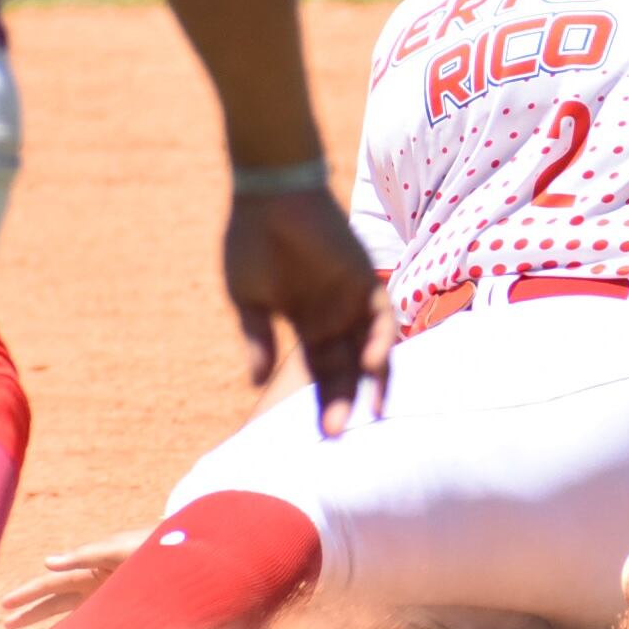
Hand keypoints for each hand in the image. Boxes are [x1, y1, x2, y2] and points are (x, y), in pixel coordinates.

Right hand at [0, 527, 152, 628]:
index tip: (4, 605)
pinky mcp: (121, 612)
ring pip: (70, 616)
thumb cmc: (151, 545)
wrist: (185, 555)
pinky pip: (94, 627)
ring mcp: (106, 599)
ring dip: (50, 628)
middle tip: (5, 626)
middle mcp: (93, 584)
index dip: (27, 594)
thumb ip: (85, 554)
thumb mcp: (118, 547)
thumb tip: (47, 562)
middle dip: (30, 612)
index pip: (50, 582)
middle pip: (54, 601)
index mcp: (88, 566)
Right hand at [223, 188, 394, 437]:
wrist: (268, 194)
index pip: (319, 372)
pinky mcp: (365, 276)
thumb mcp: (248, 299)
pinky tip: (370, 364)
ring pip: (371, 348)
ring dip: (370, 381)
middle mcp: (333, 315)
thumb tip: (255, 382)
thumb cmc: (250, 241)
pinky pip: (381, 315)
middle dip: (343, 401)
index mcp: (305, 322)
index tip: (319, 434)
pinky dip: (379, 340)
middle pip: (346, 368)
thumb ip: (258, 338)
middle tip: (335, 434)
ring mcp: (351, 297)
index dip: (321, 401)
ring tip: (368, 414)